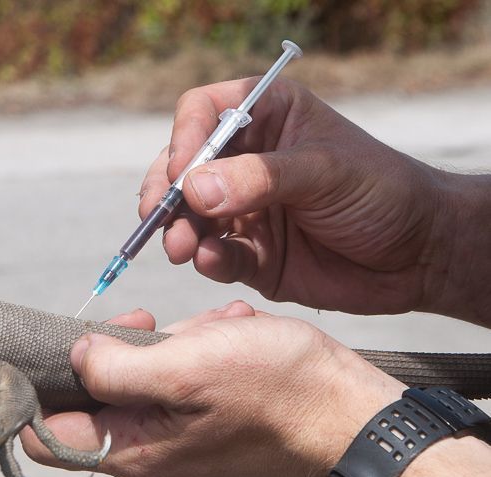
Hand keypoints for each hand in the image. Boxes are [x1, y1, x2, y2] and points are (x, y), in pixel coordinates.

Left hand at [21, 302, 405, 476]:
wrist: (351, 411)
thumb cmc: (277, 390)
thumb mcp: (187, 367)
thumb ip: (116, 367)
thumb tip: (77, 355)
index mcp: (134, 449)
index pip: (46, 436)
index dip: (42, 387)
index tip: (70, 343)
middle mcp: (150, 451)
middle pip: (97, 394)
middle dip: (125, 348)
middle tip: (154, 326)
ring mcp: (179, 436)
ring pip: (144, 376)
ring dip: (173, 343)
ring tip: (215, 331)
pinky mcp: (206, 420)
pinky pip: (181, 377)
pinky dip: (199, 348)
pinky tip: (231, 336)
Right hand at [142, 78, 482, 316]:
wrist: (418, 256)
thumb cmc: (383, 192)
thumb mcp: (325, 172)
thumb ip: (260, 178)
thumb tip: (194, 189)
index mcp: (266, 118)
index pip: (203, 113)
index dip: (185, 138)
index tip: (182, 171)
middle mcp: (245, 162)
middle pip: (182, 168)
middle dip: (167, 193)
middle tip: (160, 217)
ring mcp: (243, 210)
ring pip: (189, 216)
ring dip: (178, 231)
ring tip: (181, 248)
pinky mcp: (248, 255)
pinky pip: (213, 256)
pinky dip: (207, 260)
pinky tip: (213, 261)